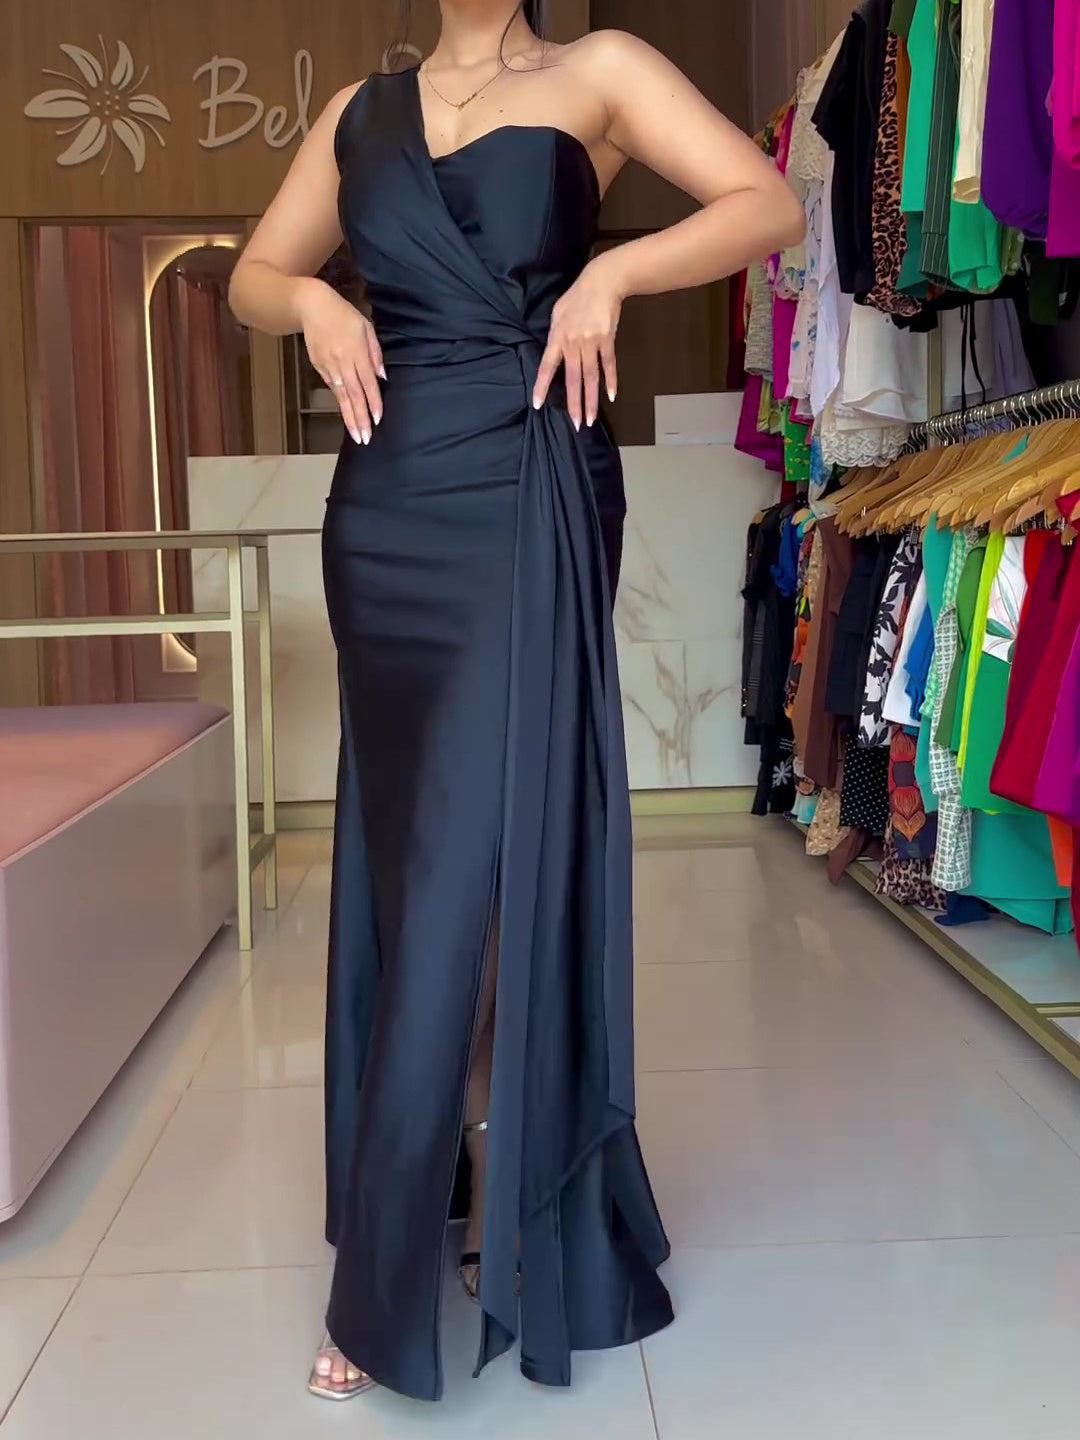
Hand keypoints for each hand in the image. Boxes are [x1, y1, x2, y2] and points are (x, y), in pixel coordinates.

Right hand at [297, 278, 384, 444]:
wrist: (311, 306)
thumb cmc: (344, 315)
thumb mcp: (366, 327)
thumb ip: (375, 353)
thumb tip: (382, 376)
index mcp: (356, 352)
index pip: (367, 383)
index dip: (373, 402)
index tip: (378, 420)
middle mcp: (342, 362)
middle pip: (353, 395)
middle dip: (360, 418)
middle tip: (365, 438)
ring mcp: (328, 366)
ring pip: (341, 396)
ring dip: (349, 417)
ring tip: (356, 434)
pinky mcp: (319, 367)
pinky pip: (333, 387)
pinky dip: (340, 403)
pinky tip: (346, 416)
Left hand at [532, 255, 622, 429]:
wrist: (602, 282)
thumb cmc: (577, 297)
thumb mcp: (558, 313)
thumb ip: (555, 335)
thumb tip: (554, 354)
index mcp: (557, 337)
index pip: (547, 367)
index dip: (542, 386)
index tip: (538, 405)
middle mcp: (573, 343)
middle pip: (572, 379)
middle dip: (574, 404)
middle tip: (576, 424)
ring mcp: (591, 342)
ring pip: (590, 377)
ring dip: (591, 400)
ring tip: (591, 419)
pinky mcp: (607, 340)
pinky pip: (608, 364)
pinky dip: (610, 380)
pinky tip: (611, 395)